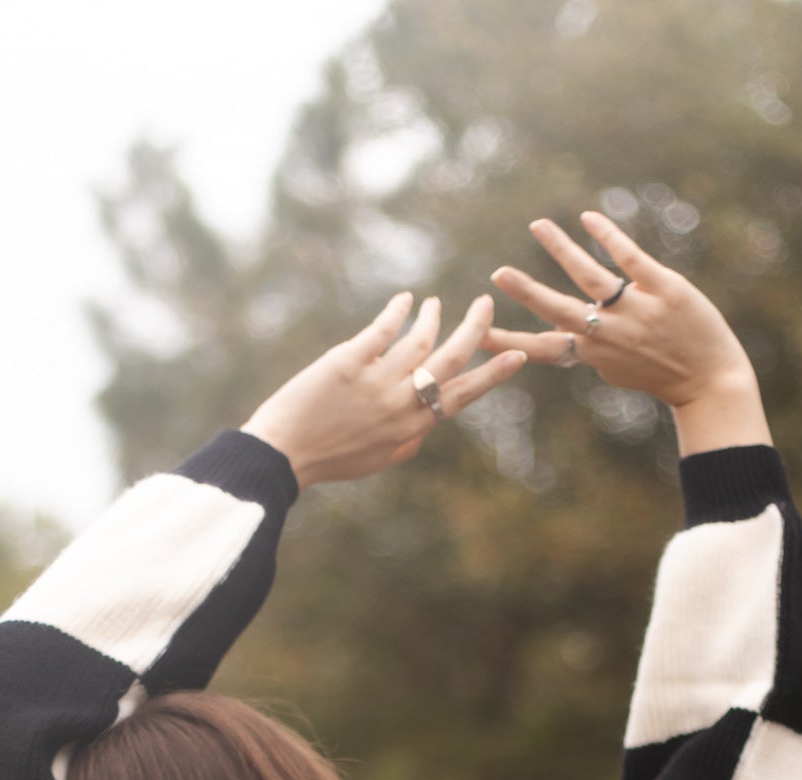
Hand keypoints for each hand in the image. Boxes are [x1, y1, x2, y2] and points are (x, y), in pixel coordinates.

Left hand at [242, 294, 527, 486]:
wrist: (282, 455)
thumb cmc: (331, 458)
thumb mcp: (379, 459)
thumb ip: (410, 438)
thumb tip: (431, 420)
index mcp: (411, 429)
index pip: (462, 396)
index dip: (493, 374)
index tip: (519, 355)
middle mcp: (400, 404)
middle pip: (451, 360)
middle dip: (475, 330)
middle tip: (485, 305)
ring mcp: (376, 382)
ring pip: (420, 339)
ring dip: (432, 317)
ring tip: (435, 305)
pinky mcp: (348, 361)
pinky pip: (383, 328)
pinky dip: (399, 309)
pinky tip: (405, 298)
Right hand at [484, 210, 769, 448]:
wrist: (710, 380)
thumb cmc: (661, 373)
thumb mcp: (619, 369)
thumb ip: (592, 351)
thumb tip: (568, 343)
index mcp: (593, 355)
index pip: (542, 348)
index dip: (509, 342)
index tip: (478, 336)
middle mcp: (608, 334)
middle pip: (559, 311)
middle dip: (527, 293)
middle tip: (498, 275)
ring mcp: (636, 311)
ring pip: (590, 277)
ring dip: (561, 250)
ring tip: (538, 226)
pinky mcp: (664, 289)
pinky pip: (630, 259)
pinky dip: (607, 237)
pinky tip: (588, 219)